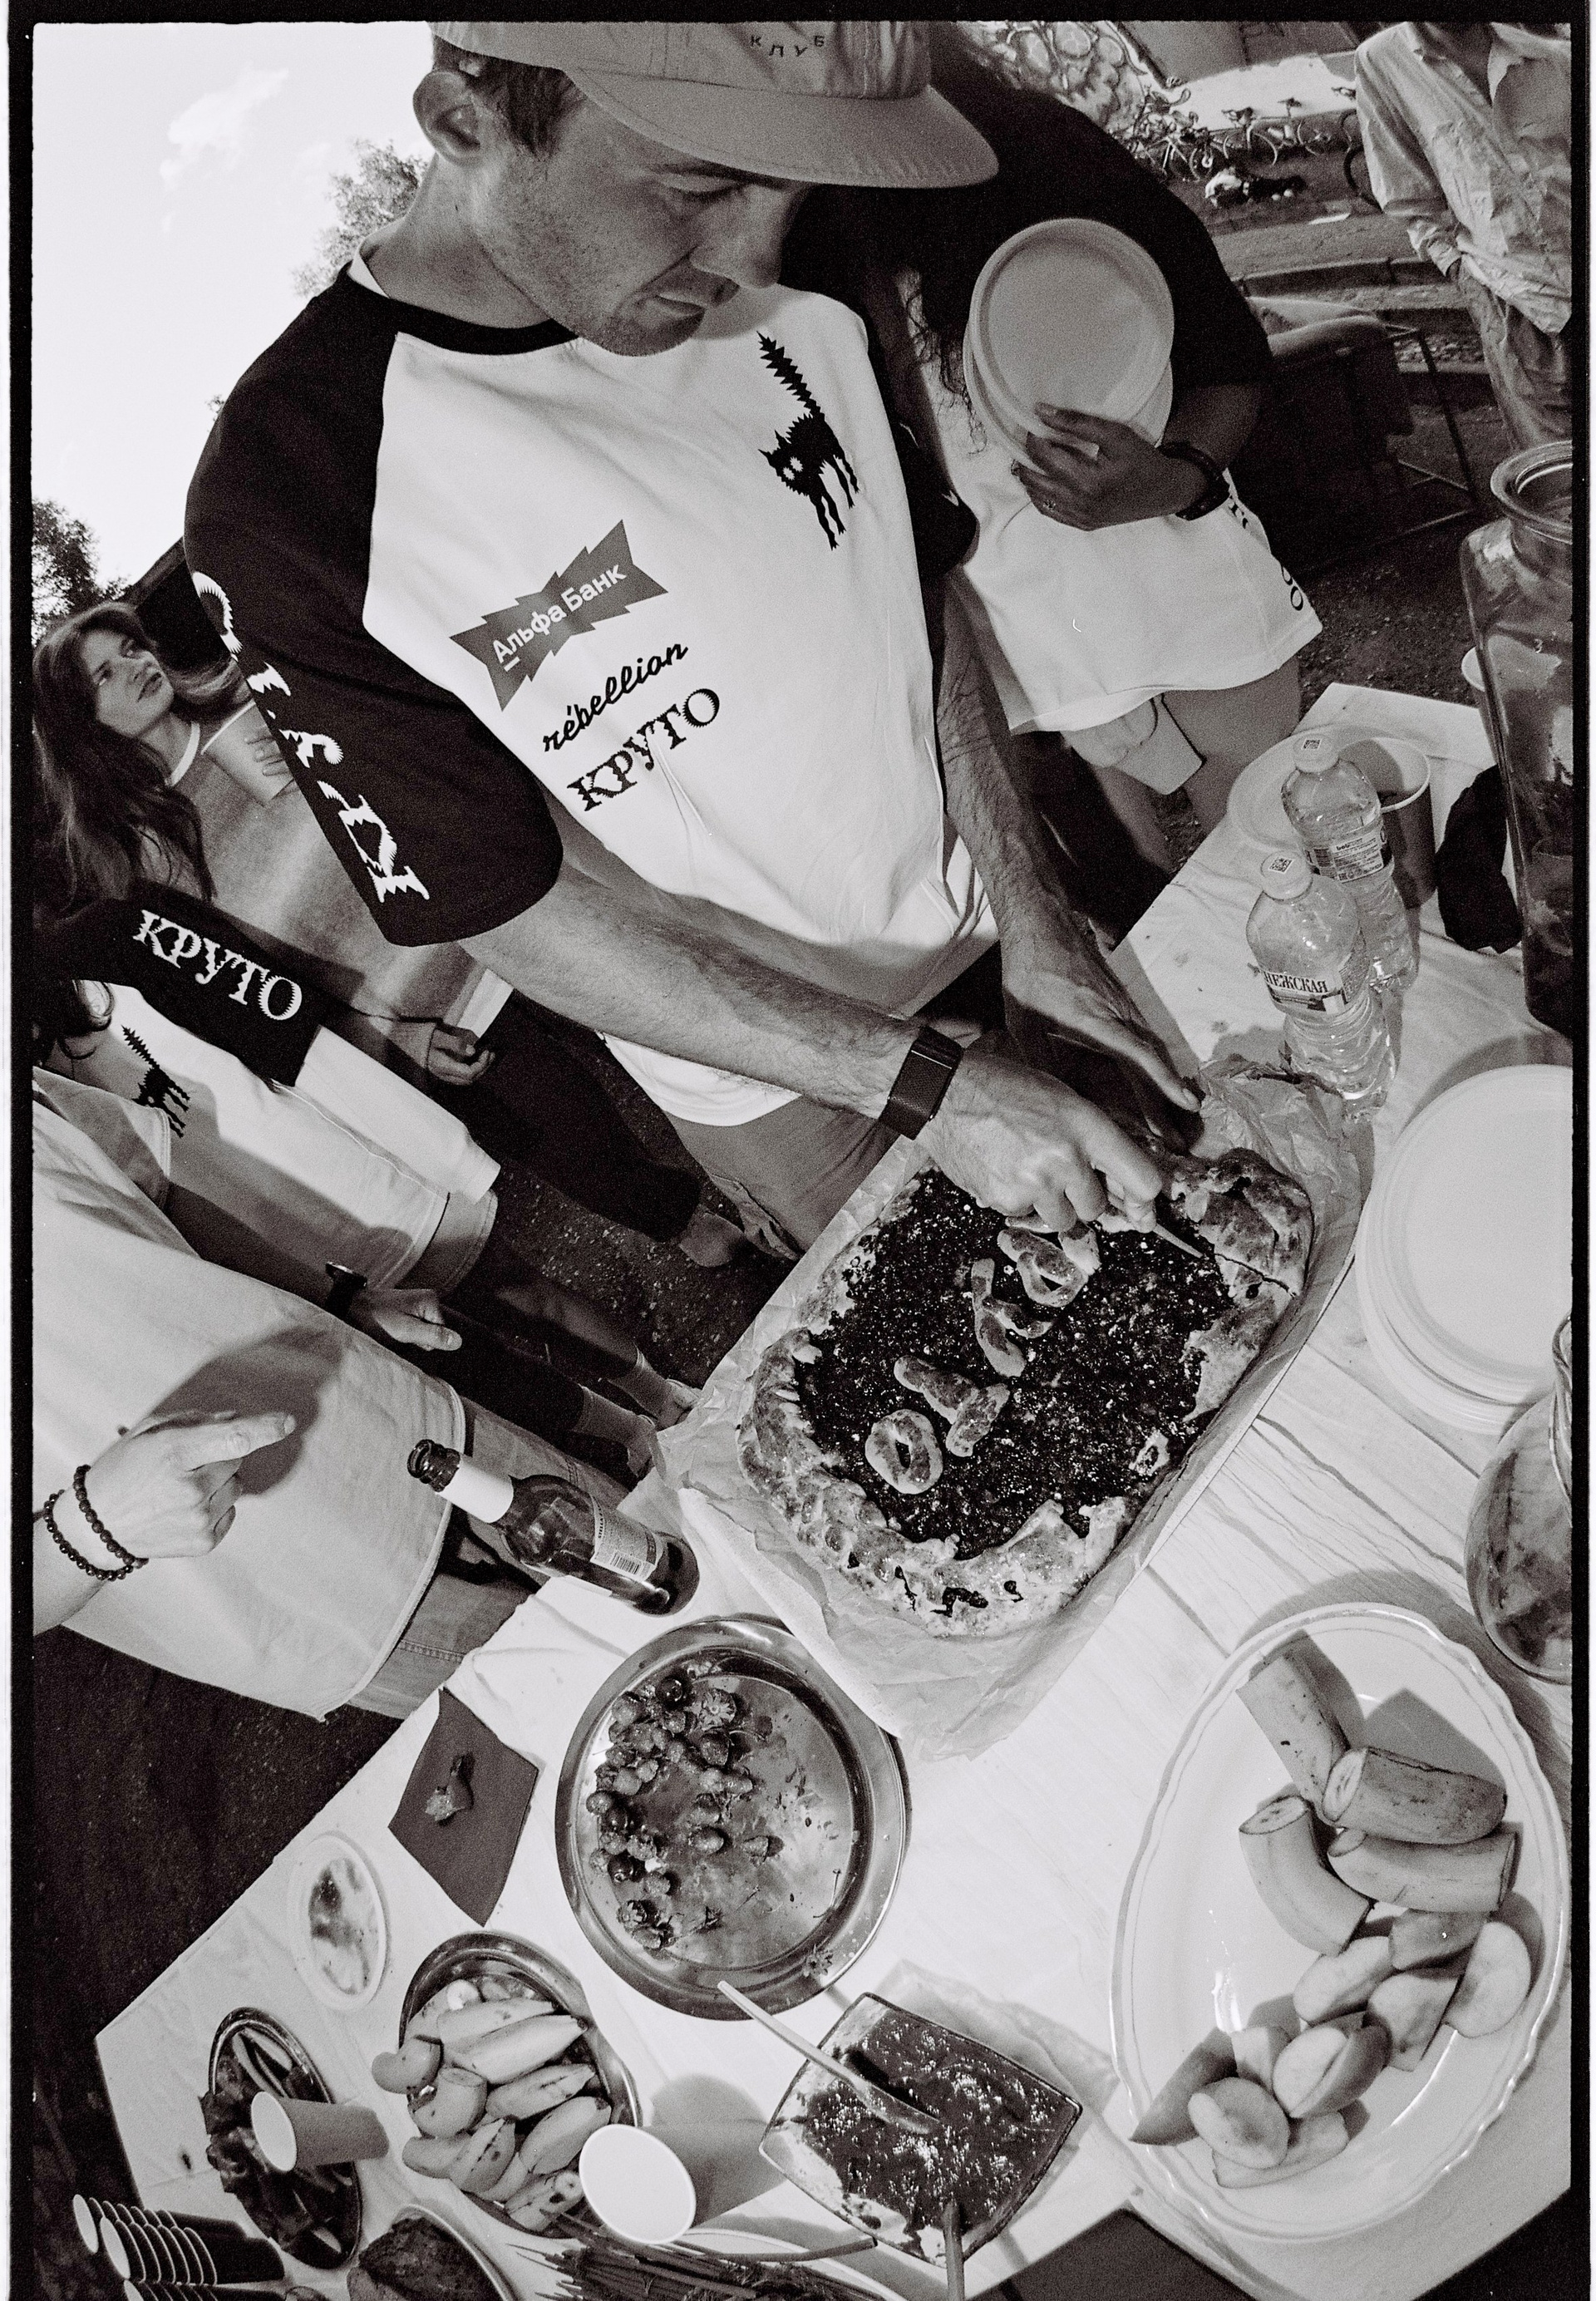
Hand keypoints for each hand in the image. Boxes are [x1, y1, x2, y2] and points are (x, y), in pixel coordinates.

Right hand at [75, 1409, 295, 1559]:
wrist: (96, 1527)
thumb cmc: (124, 1470)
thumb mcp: (150, 1432)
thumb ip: (195, 1421)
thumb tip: (236, 1420)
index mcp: (174, 1453)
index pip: (233, 1438)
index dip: (264, 1428)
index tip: (286, 1422)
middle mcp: (190, 1488)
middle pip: (236, 1459)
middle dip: (219, 1455)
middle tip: (186, 1463)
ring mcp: (198, 1519)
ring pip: (236, 1485)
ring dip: (217, 1482)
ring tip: (180, 1488)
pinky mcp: (204, 1541)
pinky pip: (231, 1511)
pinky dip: (215, 1506)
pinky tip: (184, 1508)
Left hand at [350, 1288, 461, 1351]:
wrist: (350, 1308)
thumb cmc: (376, 1319)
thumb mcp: (405, 1330)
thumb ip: (432, 1336)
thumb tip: (458, 1342)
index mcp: (430, 1300)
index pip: (443, 1332)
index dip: (426, 1341)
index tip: (408, 1338)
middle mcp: (427, 1299)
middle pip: (434, 1332)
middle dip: (418, 1340)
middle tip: (399, 1335)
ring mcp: (417, 1305)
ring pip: (424, 1333)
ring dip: (409, 1338)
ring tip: (393, 1333)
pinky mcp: (408, 1311)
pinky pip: (415, 1329)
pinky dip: (404, 1335)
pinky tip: (392, 1332)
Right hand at [386, 1018, 494, 1084]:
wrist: (396, 1044)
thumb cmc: (415, 1037)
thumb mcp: (435, 1035)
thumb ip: (454, 1042)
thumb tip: (472, 1050)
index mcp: (442, 1066)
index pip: (469, 1073)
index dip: (481, 1064)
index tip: (486, 1051)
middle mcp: (442, 1074)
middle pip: (469, 1080)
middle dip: (483, 1068)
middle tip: (490, 1053)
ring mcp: (440, 1076)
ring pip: (464, 1081)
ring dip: (477, 1070)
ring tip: (485, 1056)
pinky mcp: (439, 1073)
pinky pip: (458, 1077)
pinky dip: (469, 1070)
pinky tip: (472, 1059)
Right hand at [919, 1038, 1163, 1230]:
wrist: (944, 1093)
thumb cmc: (1003, 1087)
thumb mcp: (1061, 1097)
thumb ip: (1093, 1136)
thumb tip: (1118, 1177)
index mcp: (1088, 1127)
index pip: (1143, 1180)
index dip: (1144, 1200)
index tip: (1141, 1209)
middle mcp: (1066, 1158)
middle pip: (1097, 1207)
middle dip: (1083, 1197)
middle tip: (1060, 1174)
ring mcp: (1035, 1183)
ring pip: (1063, 1220)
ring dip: (1052, 1204)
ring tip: (1028, 1170)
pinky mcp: (1005, 1199)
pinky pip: (1026, 1214)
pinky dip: (1019, 1200)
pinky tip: (1003, 1170)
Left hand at [1002, 947, 1198, 1121]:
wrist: (1042, 924)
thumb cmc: (1030, 972)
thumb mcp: (1024, 1021)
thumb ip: (1044, 1059)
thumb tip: (1061, 1096)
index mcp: (1095, 1018)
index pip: (1138, 1055)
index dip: (1163, 1082)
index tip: (1186, 1105)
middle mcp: (1119, 1013)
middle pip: (1154, 1061)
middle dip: (1170, 1102)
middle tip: (1183, 1139)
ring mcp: (1124, 1006)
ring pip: (1155, 1050)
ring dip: (1169, 1086)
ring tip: (1181, 1121)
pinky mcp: (1123, 1003)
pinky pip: (1147, 1039)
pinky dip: (1159, 1066)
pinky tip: (1162, 1085)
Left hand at [1012, 408, 1205, 529]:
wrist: (1163, 491)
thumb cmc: (1142, 460)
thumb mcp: (1115, 434)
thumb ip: (1077, 423)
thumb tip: (1042, 412)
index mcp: (1088, 482)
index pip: (1045, 457)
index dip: (1033, 438)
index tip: (1032, 424)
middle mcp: (1081, 505)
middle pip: (1036, 479)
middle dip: (1025, 458)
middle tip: (1025, 440)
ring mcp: (1080, 518)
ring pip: (1038, 499)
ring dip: (1029, 477)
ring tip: (1027, 458)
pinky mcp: (1082, 525)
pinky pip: (1050, 512)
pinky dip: (1039, 496)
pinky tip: (1040, 480)